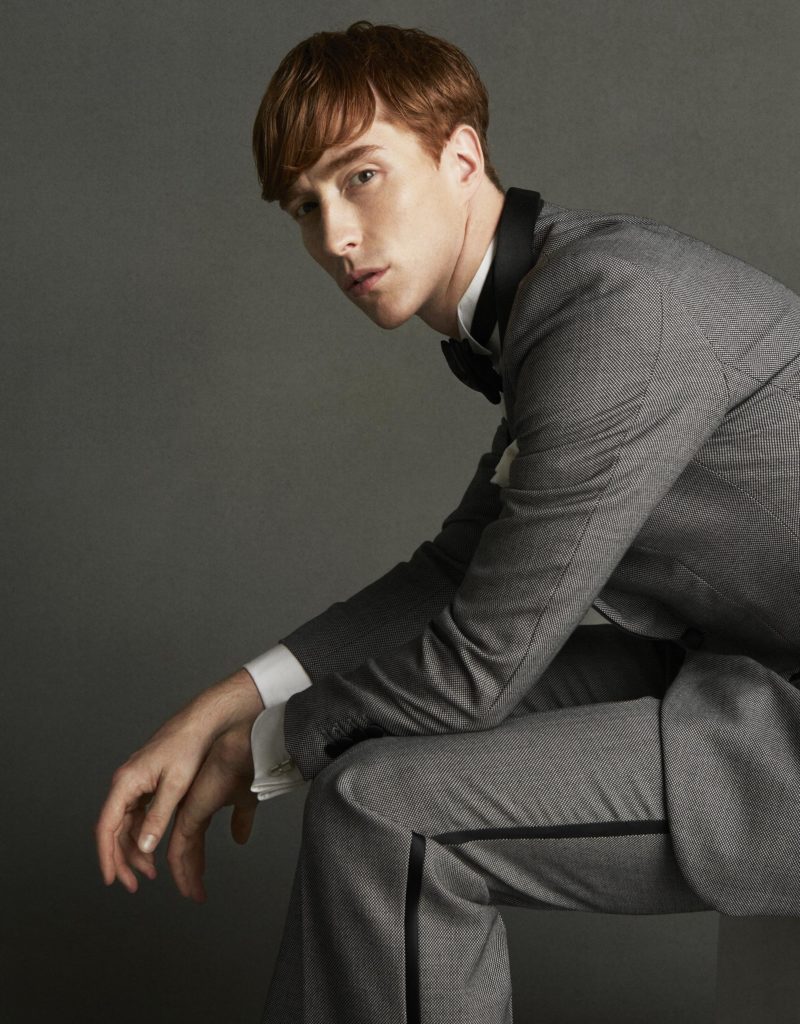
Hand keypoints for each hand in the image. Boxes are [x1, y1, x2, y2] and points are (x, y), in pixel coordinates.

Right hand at [95, 669, 262, 898]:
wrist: (203, 720)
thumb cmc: (190, 745)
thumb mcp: (176, 785)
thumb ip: (158, 816)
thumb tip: (143, 847)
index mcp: (126, 782)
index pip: (106, 826)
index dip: (106, 856)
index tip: (111, 879)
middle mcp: (125, 782)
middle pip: (114, 830)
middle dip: (122, 859)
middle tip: (134, 885)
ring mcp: (136, 782)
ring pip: (126, 825)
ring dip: (135, 850)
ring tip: (150, 872)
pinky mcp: (148, 782)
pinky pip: (138, 815)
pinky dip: (144, 834)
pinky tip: (154, 849)